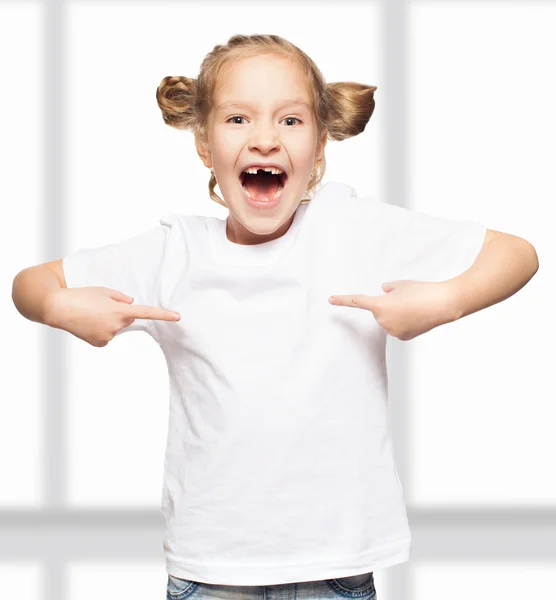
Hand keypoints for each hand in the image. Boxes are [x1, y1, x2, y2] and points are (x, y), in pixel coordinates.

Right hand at [44, 286, 180, 346]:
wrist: (56, 308)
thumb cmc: (81, 296)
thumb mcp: (104, 290)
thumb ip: (122, 298)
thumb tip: (132, 304)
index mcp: (120, 311)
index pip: (146, 313)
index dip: (163, 314)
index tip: (177, 316)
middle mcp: (116, 326)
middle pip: (127, 318)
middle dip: (119, 312)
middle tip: (100, 306)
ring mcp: (108, 337)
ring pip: (116, 327)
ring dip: (108, 320)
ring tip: (91, 313)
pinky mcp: (100, 343)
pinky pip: (108, 334)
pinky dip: (101, 329)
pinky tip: (88, 323)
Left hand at [329, 280, 455, 340]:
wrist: (444, 304)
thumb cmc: (422, 291)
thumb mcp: (401, 284)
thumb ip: (388, 288)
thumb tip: (383, 291)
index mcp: (379, 305)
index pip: (357, 301)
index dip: (343, 300)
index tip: (330, 300)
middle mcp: (383, 321)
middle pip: (378, 310)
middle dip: (387, 304)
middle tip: (405, 299)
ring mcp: (392, 331)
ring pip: (388, 319)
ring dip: (396, 313)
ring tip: (413, 307)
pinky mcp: (402, 337)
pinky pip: (397, 327)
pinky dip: (403, 321)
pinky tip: (416, 316)